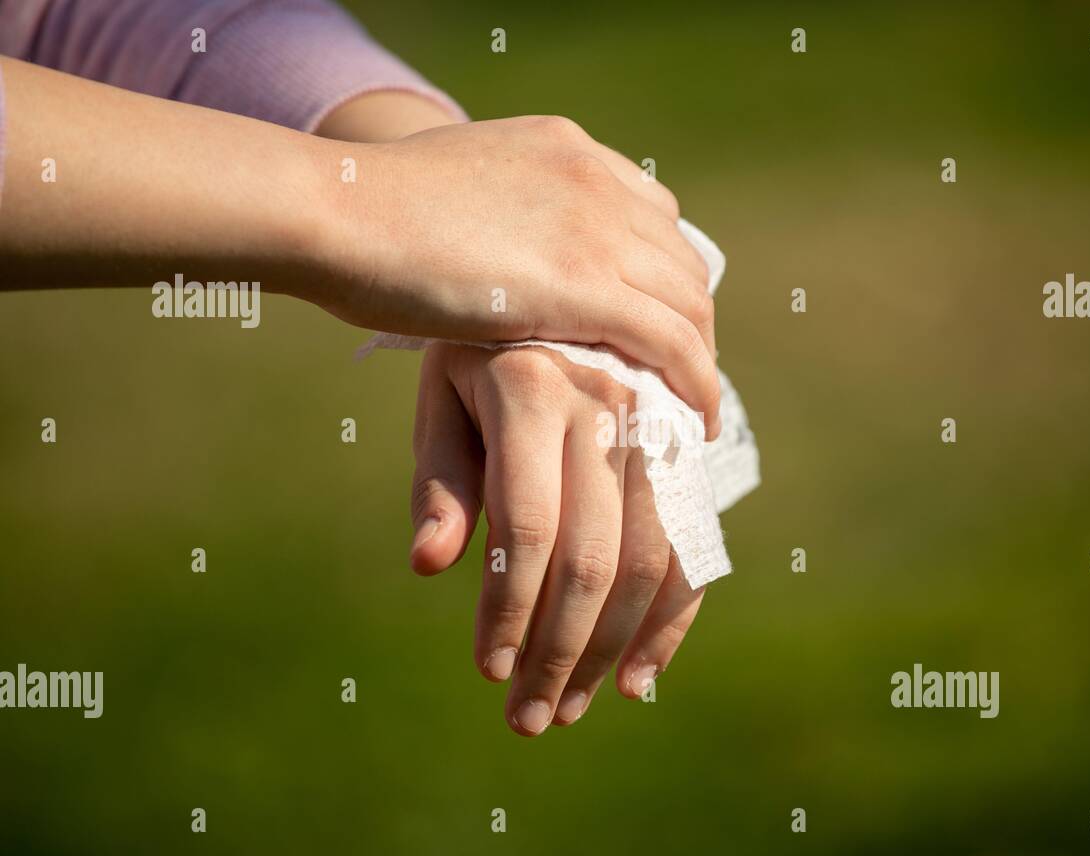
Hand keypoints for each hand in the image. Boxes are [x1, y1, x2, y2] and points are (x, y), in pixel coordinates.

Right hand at [317, 115, 720, 436]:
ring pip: (688, 302)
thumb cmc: (369, 211)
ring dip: (699, 357)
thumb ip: (497, 212)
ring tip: (690, 407)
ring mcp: (595, 229)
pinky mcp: (584, 286)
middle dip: (689, 320)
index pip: (652, 214)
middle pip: (680, 259)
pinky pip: (672, 341)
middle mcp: (596, 181)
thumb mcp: (455, 190)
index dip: (662, 274)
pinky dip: (697, 382)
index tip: (656, 321)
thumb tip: (492, 244)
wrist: (338, 209)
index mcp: (567, 151)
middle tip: (678, 375)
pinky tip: (696, 419)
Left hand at [406, 341, 706, 734]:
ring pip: (648, 562)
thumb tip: (431, 566)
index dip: (508, 608)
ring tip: (568, 708)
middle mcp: (609, 407)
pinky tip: (636, 679)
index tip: (487, 671)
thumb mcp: (446, 397)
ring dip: (610, 651)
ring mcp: (661, 429)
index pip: (527, 524)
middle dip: (558, 651)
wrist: (577, 290)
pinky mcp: (691, 454)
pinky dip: (669, 622)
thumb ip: (442, 480)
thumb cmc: (487, 355)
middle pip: (593, 556)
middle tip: (528, 718)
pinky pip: (692, 550)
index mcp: (533, 389)